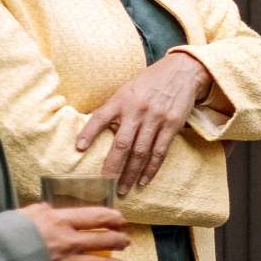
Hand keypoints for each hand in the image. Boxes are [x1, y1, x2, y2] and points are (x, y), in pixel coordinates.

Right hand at [20, 202, 129, 260]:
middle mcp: (68, 242)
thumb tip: (50, 210)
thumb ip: (42, 212)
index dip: (112, 218)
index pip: (95, 217)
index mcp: (61, 221)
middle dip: (118, 241)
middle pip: (103, 240)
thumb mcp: (26, 213)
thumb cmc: (7, 232)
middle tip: (125, 242)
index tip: (121, 220)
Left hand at [76, 53, 212, 193]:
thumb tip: (96, 128)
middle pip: (122, 143)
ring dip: (131, 174)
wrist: (182, 71)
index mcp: (122, 99)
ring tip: (122, 189)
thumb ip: (114, 108)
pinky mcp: (172, 125)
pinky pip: (159, 151)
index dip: (88, 132)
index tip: (78, 148)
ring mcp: (156, 118)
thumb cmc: (150, 82)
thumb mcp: (128, 89)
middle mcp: (137, 110)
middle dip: (112, 167)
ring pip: (140, 152)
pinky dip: (151, 169)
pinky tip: (143, 181)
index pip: (100, 117)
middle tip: (104, 185)